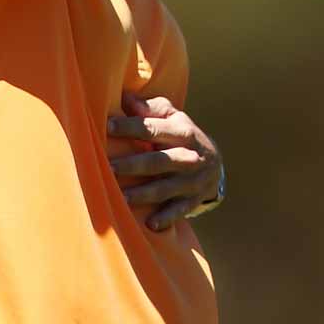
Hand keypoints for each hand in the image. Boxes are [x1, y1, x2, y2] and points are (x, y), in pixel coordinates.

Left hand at [108, 92, 223, 231]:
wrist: (215, 164)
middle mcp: (189, 157)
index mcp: (182, 132)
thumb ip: (151, 108)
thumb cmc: (182, 136)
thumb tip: (126, 98)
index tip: (107, 127)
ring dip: (144, 194)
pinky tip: (150, 224)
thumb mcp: (173, 118)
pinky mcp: (192, 201)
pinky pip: (179, 211)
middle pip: (160, 161)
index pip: (153, 128)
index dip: (130, 127)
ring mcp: (192, 181)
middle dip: (135, 165)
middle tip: (110, 168)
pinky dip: (166, 218)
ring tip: (121, 198)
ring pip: (166, 188)